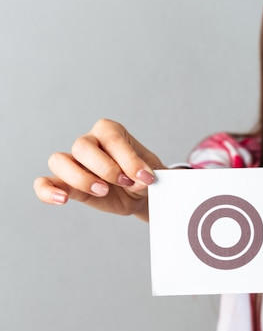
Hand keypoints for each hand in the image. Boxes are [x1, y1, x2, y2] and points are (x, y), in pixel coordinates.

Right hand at [33, 119, 165, 220]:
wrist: (138, 193)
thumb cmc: (141, 175)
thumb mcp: (150, 174)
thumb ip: (145, 175)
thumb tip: (138, 180)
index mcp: (110, 131)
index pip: (111, 138)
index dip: (128, 159)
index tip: (145, 177)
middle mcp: (88, 142)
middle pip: (82, 146)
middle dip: (105, 168)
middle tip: (125, 182)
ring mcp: (73, 162)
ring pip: (59, 161)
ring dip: (80, 178)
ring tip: (103, 191)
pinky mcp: (66, 183)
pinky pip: (44, 183)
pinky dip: (48, 190)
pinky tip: (62, 199)